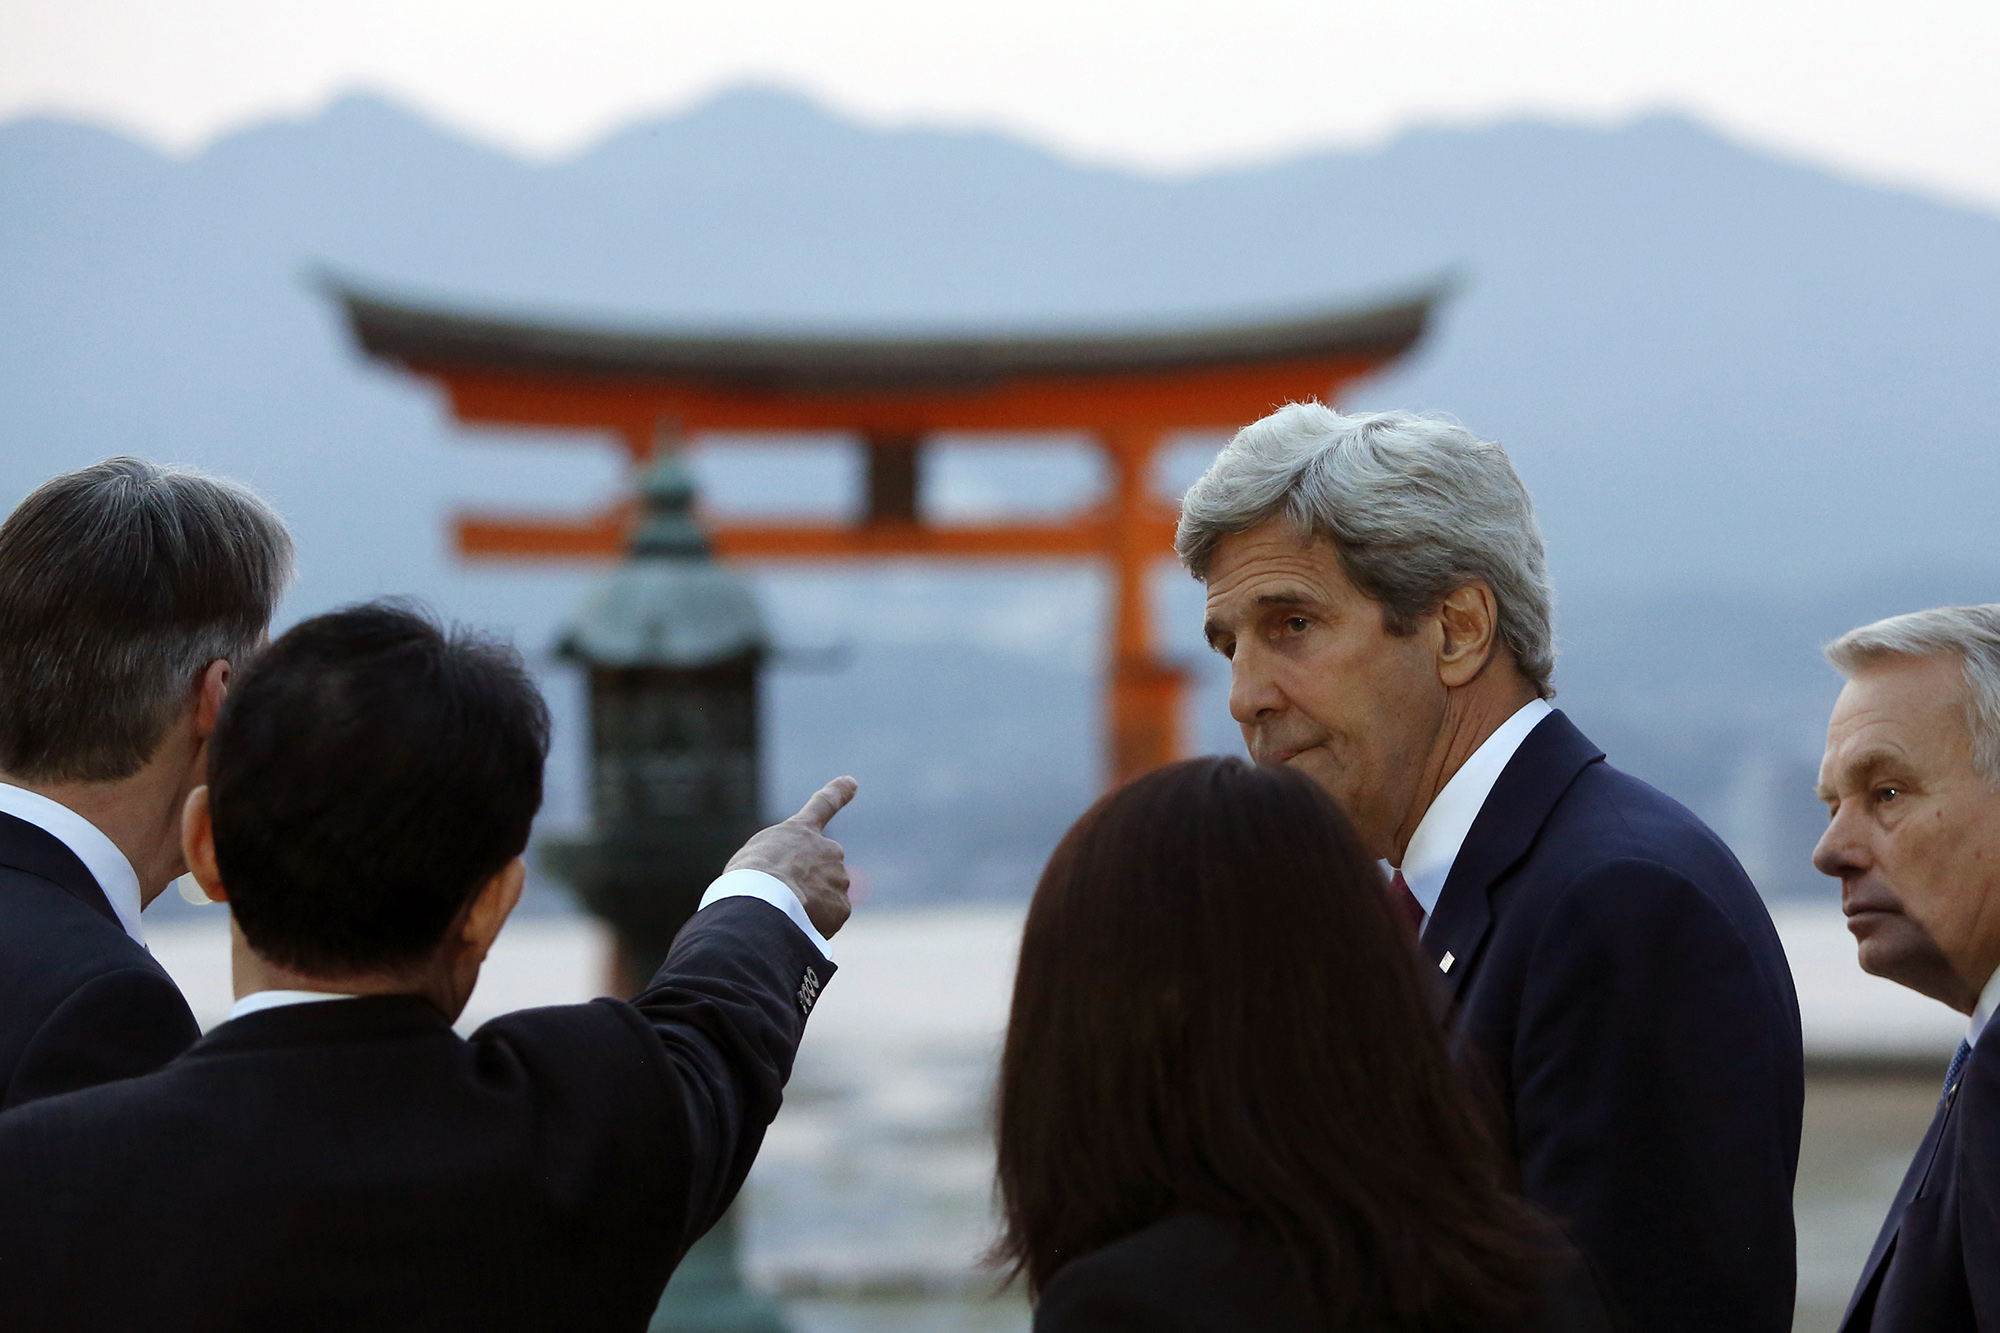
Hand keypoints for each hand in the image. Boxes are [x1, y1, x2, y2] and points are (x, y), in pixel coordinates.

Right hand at [724, 777, 857, 938]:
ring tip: (787, 912)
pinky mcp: (842, 907)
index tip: (851, 782)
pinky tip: (798, 925)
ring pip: (827, 895)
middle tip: (785, 897)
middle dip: (810, 883)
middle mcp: (827, 850)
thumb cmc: (749, 879)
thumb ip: (780, 862)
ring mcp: (838, 878)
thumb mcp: (755, 859)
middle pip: (823, 869)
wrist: (763, 901)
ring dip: (812, 906)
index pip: (823, 805)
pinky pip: (830, 918)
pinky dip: (818, 925)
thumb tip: (797, 886)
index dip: (837, 793)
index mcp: (800, 832)